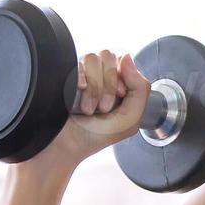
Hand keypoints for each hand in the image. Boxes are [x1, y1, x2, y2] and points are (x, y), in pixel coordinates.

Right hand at [33, 49, 153, 172]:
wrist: (64, 147)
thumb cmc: (96, 136)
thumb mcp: (130, 118)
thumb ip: (140, 88)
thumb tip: (128, 58)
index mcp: (117, 82)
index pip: (124, 61)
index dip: (124, 78)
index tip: (119, 99)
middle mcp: (98, 75)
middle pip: (109, 57)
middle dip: (109, 86)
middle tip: (103, 108)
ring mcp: (79, 73)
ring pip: (93, 58)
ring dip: (94, 89)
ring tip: (89, 109)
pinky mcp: (64, 74)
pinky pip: (77, 64)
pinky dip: (82, 84)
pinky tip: (78, 101)